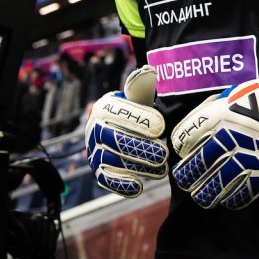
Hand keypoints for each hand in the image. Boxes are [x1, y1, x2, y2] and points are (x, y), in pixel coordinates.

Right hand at [85, 66, 167, 197]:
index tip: (161, 127)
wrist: (129, 130)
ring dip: (138, 167)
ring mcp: (94, 151)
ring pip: (113, 162)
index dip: (140, 121)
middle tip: (164, 154)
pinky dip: (121, 185)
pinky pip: (106, 180)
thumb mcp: (141, 97)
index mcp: (104, 107)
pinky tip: (139, 186)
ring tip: (161, 169)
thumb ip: (143, 87)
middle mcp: (94, 129)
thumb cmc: (139, 111)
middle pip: (115, 141)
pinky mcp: (99, 171)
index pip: (120, 114)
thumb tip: (147, 72)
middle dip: (141, 148)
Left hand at [170, 54, 258, 209]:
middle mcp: (232, 137)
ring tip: (202, 196)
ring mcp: (249, 156)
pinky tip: (226, 199)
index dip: (180, 148)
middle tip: (186, 181)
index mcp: (220, 116)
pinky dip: (231, 200)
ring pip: (217, 186)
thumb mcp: (229, 96)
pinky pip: (242, 194)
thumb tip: (189, 137)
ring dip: (205, 194)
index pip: (185, 139)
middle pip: (197, 166)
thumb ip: (208, 114)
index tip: (183, 152)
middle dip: (187, 177)